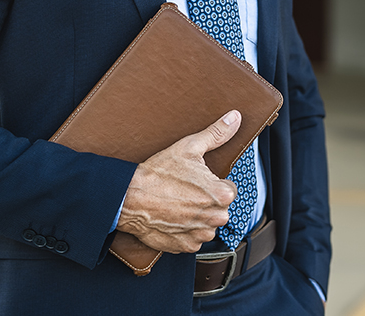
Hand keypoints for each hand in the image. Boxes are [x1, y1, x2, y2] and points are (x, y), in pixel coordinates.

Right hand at [117, 110, 240, 252]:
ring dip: (198, 218)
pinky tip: (173, 218)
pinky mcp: (185, 246)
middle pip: (220, 209)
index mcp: (221, 194)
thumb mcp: (189, 147)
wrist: (129, 198)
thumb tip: (235, 118)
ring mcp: (200, 234)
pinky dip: (185, 231)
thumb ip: (217, 134)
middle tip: (186, 192)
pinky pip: (193, 239)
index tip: (197, 181)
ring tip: (178, 204)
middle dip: (207, 201)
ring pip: (208, 225)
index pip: (229, 190)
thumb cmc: (158, 173)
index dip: (213, 184)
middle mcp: (215, 217)